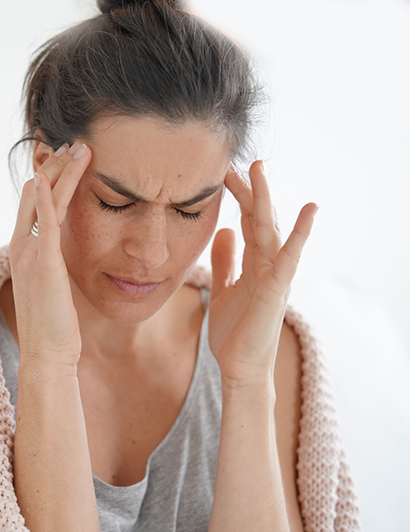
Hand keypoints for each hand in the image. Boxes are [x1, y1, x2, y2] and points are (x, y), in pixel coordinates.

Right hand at [8, 142, 90, 370]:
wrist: (48, 353)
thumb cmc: (55, 324)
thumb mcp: (52, 286)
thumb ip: (53, 264)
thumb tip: (62, 254)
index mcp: (26, 251)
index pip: (35, 204)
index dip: (49, 179)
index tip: (66, 158)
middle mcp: (23, 247)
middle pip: (36, 194)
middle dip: (55, 166)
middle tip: (74, 142)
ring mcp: (31, 254)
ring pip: (44, 202)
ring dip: (60, 172)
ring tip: (78, 146)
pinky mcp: (44, 264)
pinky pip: (45, 223)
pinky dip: (44, 197)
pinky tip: (48, 176)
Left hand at [207, 160, 316, 390]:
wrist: (239, 368)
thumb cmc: (235, 333)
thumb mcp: (222, 290)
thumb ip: (224, 262)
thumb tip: (224, 232)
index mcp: (254, 265)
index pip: (247, 224)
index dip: (238, 199)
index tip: (224, 176)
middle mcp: (267, 266)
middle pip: (259, 221)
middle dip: (249, 192)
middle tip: (236, 164)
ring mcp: (275, 276)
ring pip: (271, 231)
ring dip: (266, 200)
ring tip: (259, 169)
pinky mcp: (277, 290)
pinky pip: (289, 258)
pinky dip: (299, 234)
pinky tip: (308, 210)